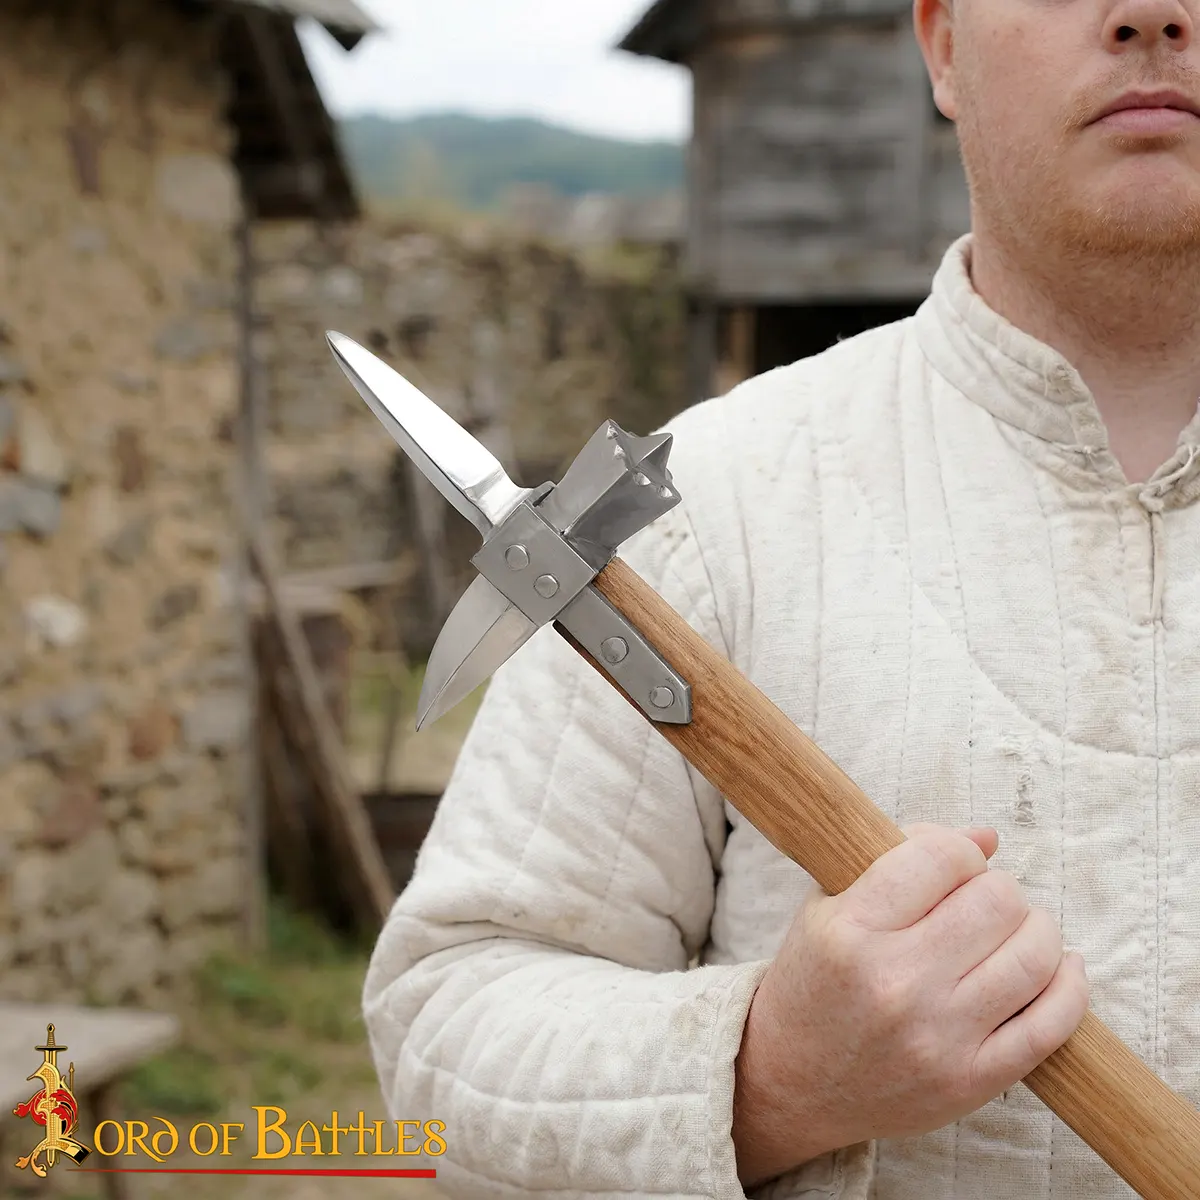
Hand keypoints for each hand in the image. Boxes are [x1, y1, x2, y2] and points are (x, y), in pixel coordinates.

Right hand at [731, 825, 1088, 1187]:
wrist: (791, 1081)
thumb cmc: (815, 981)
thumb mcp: (830, 906)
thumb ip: (901, 860)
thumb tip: (987, 836)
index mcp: (851, 929)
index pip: (941, 857)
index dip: (959, 850)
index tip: (953, 865)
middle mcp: (896, 982)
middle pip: (997, 900)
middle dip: (996, 888)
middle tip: (980, 901)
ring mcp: (937, 1036)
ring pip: (1034, 955)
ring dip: (1035, 929)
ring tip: (1015, 930)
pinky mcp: (970, 1082)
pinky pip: (1051, 1026)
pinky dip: (1069, 986)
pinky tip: (1059, 967)